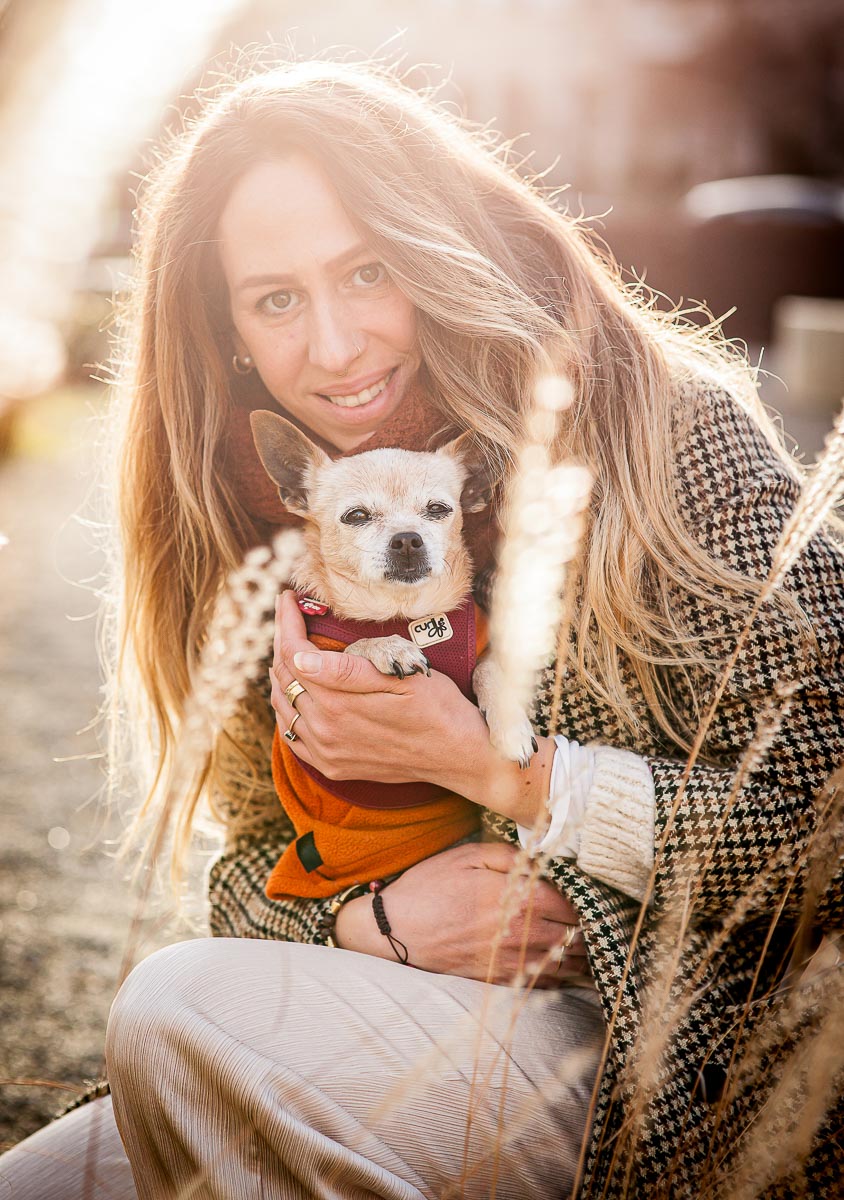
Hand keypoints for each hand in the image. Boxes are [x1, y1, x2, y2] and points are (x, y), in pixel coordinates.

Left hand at [270, 591, 554, 825]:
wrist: (458, 755)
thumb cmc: (438, 706)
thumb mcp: (403, 676)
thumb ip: (348, 671)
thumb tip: (301, 659)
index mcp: (338, 703)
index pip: (294, 654)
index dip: (287, 622)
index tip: (288, 598)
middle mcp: (324, 730)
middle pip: (283, 677)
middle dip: (282, 640)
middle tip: (289, 615)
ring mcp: (325, 751)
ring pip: (282, 705)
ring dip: (281, 673)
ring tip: (290, 645)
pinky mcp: (331, 764)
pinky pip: (291, 735)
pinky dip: (287, 708)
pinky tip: (297, 691)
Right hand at [335, 841, 589, 988]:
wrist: (394, 931)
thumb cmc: (430, 887)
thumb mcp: (468, 855)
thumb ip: (511, 855)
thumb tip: (543, 858)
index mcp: (519, 898)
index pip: (574, 904)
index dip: (590, 900)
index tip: (599, 895)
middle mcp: (522, 933)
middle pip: (576, 936)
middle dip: (592, 928)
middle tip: (605, 919)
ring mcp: (512, 960)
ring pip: (566, 963)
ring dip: (584, 955)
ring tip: (596, 943)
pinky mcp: (500, 979)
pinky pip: (544, 982)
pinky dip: (563, 976)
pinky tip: (572, 968)